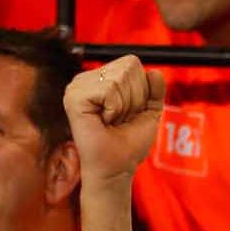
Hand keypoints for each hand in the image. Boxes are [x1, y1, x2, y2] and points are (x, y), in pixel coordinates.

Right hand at [62, 56, 166, 188]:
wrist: (117, 166)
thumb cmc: (129, 143)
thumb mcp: (149, 112)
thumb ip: (155, 91)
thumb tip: (155, 72)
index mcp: (102, 78)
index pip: (132, 64)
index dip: (141, 91)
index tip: (129, 113)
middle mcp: (87, 78)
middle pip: (128, 67)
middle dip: (134, 98)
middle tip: (120, 119)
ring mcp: (78, 86)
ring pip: (119, 78)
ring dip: (124, 106)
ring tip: (111, 120)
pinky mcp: (74, 96)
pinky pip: (109, 90)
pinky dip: (115, 109)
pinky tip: (104, 120)